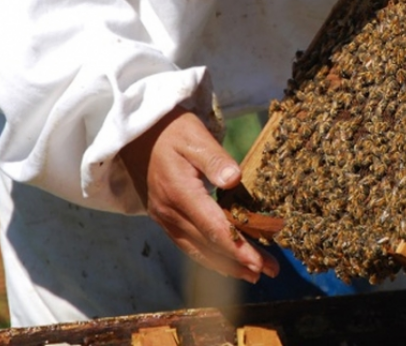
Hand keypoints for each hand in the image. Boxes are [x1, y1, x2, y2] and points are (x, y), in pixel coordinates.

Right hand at [120, 105, 279, 281]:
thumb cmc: (171, 131)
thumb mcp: (195, 137)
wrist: (136, 134)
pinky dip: (207, 257)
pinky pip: (186, 244)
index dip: (238, 248)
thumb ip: (215, 159)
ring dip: (225, 265)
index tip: (260, 262)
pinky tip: (224, 263)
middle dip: (240, 261)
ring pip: (197, 249)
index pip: (214, 228)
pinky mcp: (162, 218)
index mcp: (180, 192)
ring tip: (252, 275)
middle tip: (270, 271)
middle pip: (209, 244)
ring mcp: (163, 217)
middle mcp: (169, 211)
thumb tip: (234, 179)